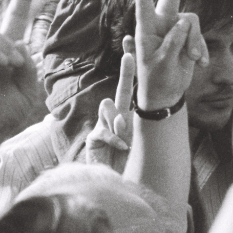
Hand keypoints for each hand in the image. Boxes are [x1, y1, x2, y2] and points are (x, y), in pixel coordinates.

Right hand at [87, 37, 135, 169]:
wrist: (114, 183)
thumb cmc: (130, 163)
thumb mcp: (137, 142)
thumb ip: (129, 127)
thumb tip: (121, 115)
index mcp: (130, 116)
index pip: (133, 91)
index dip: (133, 71)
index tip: (134, 49)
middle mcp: (118, 116)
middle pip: (122, 89)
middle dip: (127, 71)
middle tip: (129, 55)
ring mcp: (105, 125)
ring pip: (108, 106)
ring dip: (118, 119)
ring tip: (124, 133)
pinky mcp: (95, 137)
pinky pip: (105, 129)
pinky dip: (114, 138)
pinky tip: (122, 146)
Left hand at [134, 0, 207, 110]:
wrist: (166, 95)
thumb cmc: (156, 80)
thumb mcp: (162, 63)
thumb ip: (173, 42)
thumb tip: (184, 20)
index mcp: (146, 29)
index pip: (144, 2)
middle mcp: (161, 24)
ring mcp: (175, 29)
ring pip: (192, 21)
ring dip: (195, 41)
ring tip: (192, 60)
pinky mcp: (188, 37)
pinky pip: (199, 34)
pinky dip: (201, 48)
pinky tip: (200, 63)